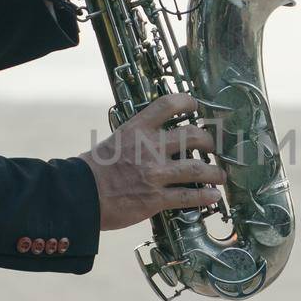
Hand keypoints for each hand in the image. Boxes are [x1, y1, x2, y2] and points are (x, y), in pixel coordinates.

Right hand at [79, 94, 225, 230]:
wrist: (79, 195)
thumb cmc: (94, 170)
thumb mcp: (116, 141)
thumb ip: (138, 137)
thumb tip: (157, 138)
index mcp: (137, 129)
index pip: (168, 104)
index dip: (187, 102)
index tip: (196, 105)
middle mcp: (150, 147)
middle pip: (192, 136)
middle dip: (209, 141)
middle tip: (213, 147)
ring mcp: (155, 173)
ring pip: (197, 168)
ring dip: (215, 173)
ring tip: (221, 175)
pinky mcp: (156, 198)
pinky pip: (188, 196)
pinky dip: (204, 196)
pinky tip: (213, 196)